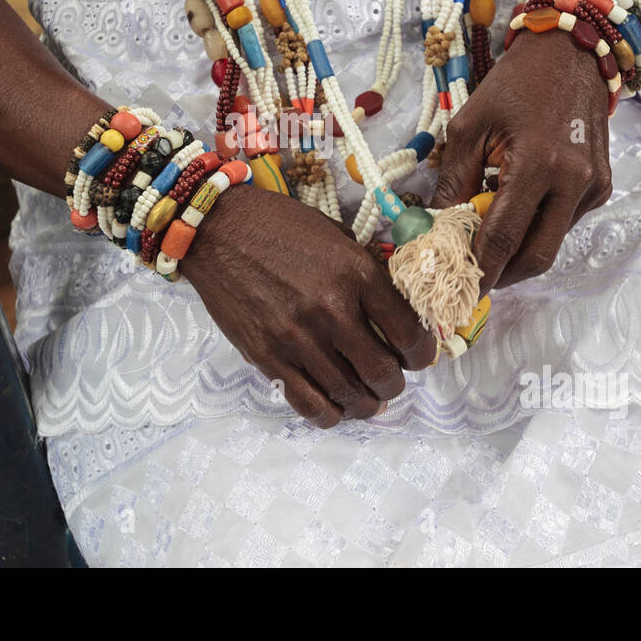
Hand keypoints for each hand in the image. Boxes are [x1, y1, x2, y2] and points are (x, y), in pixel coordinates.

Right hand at [180, 183, 435, 426]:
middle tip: (392, 380)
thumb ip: (366, 274)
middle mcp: (331, 310)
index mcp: (356, 273)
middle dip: (396, 383)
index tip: (419, 356)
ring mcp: (297, 338)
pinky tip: (336, 408)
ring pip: (350, 395)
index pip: (408, 332)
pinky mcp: (267, 357)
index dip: (422, 353)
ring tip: (369, 400)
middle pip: (383, 372)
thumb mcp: (337, 236)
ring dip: (367, 404)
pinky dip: (330, 414)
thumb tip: (394, 311)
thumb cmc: (280, 226)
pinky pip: (309, 403)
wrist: (218, 229)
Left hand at [432, 29, 611, 290]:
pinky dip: (536, 229)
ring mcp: (593, 187)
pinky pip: (564, 224)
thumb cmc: (512, 86)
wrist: (570, 54)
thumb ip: (453, 183)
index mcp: (539, 164)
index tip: (456, 293)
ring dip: (517, 252)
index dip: (479, 271)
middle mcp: (574, 181)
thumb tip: (435, 232)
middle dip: (501, 276)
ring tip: (485, 242)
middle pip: (536, 256)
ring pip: (551, 244)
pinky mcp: (602, 186)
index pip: (503, 237)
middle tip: (470, 281)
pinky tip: (515, 211)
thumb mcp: (469, 127)